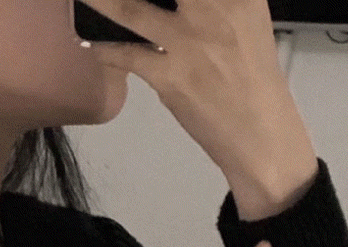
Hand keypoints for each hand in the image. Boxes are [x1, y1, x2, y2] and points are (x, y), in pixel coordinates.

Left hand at [79, 0, 318, 218]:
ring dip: (101, 0)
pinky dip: (101, 46)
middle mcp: (216, 8)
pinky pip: (125, 56)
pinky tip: (86, 38)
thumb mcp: (246, 17)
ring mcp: (190, 43)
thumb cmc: (251, 74)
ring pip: (133, 8)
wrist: (261, 133)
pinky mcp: (171, 77)